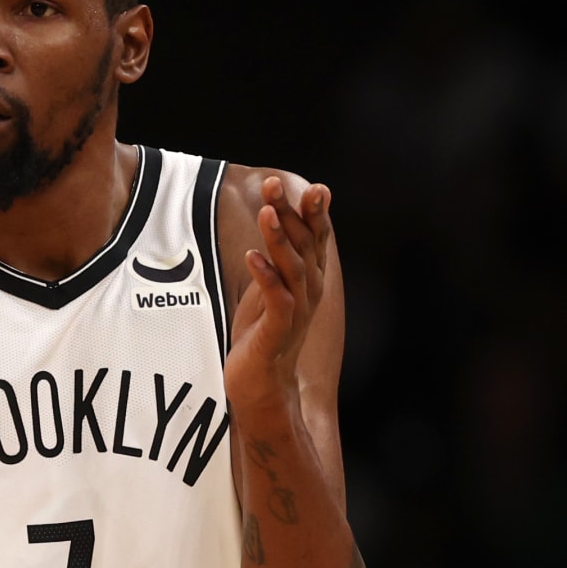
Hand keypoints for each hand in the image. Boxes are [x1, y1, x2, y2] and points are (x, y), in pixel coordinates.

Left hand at [225, 176, 331, 413]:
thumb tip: (277, 217)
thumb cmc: (263, 333)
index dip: (313, 212)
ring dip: (278, 238)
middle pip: (303, 244)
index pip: (314, 238)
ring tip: (266, 212)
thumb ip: (277, 256)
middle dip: (291, 213)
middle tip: (274, 184)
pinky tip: (252, 256)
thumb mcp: (270, 287)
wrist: (262, 383)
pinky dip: (266, 276)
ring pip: (292, 267)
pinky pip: (277, 299)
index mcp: (308, 278)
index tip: (312, 185)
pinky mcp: (278, 330)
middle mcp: (308, 291)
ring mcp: (296, 310)